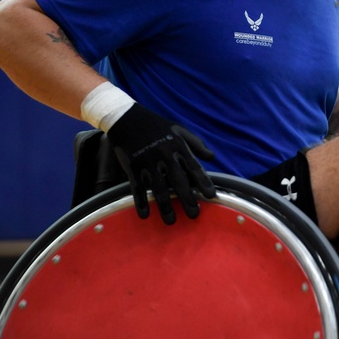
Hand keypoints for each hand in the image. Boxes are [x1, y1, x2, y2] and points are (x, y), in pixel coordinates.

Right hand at [107, 103, 216, 223]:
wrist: (126, 118)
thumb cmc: (156, 125)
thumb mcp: (179, 129)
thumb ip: (196, 144)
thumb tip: (212, 157)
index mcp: (177, 146)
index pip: (194, 167)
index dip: (203, 182)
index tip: (211, 196)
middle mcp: (164, 155)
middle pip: (178, 181)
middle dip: (187, 199)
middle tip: (194, 215)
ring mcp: (147, 161)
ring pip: (158, 188)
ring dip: (165, 206)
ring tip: (172, 221)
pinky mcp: (132, 166)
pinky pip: (137, 187)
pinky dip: (140, 202)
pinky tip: (145, 214)